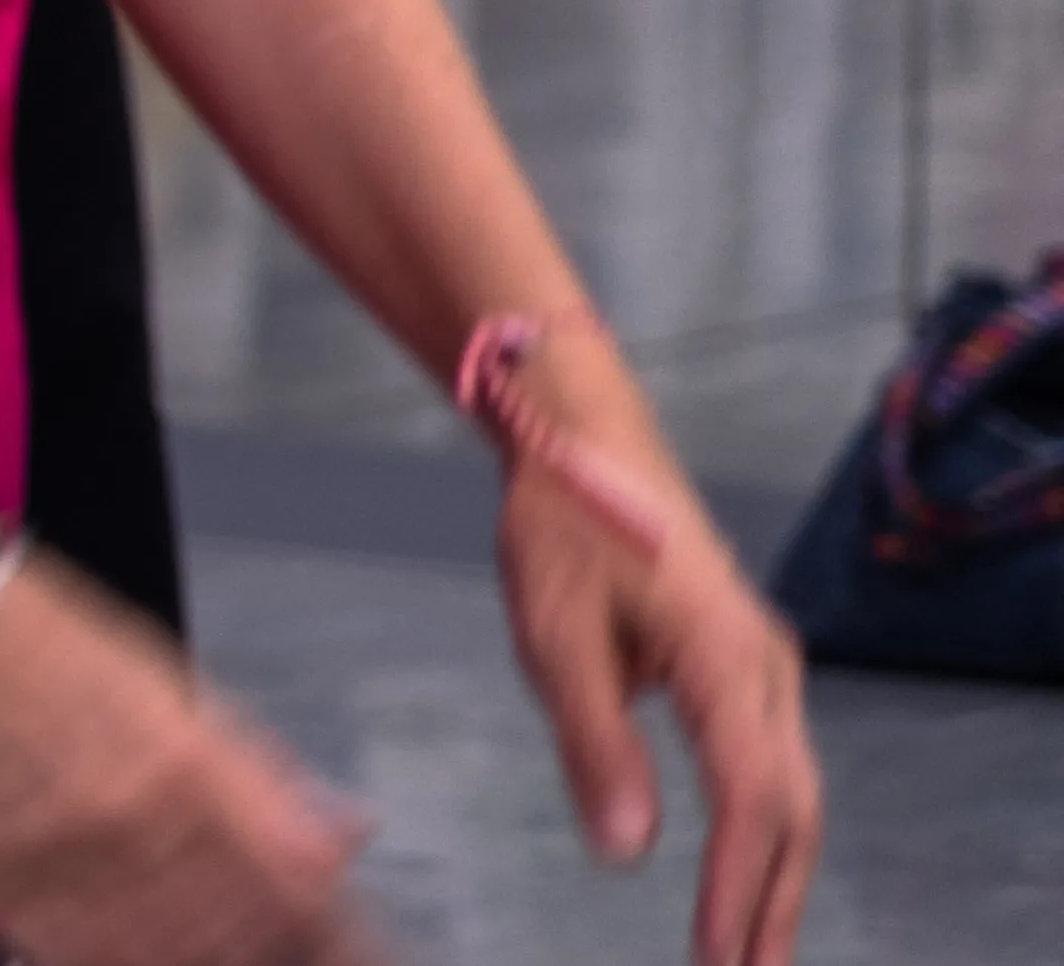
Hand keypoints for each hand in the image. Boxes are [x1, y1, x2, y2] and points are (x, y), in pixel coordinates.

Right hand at [0, 549, 381, 965]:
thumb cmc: (43, 640)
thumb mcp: (168, 688)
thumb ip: (258, 772)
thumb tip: (342, 832)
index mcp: (190, 770)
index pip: (295, 887)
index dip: (331, 927)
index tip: (346, 940)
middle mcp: (135, 825)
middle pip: (238, 934)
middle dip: (270, 949)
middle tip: (280, 951)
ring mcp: (63, 863)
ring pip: (165, 957)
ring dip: (202, 957)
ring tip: (214, 950)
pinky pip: (80, 957)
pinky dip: (120, 962)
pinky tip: (138, 954)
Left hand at [482, 328, 820, 965]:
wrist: (579, 432)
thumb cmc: (562, 523)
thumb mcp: (554, 633)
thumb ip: (595, 742)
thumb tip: (627, 852)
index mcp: (723, 658)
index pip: (748, 799)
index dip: (735, 886)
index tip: (716, 956)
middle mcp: (765, 666)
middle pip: (790, 808)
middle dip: (772, 901)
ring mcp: (764, 662)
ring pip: (791, 789)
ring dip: (774, 872)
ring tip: (747, 948)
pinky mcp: (745, 660)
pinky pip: (771, 761)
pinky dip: (765, 827)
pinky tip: (743, 871)